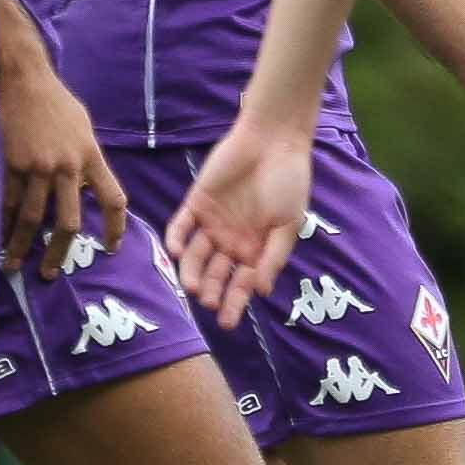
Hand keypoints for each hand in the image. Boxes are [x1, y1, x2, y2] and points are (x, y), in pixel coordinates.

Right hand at [0, 48, 127, 275]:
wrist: (24, 78)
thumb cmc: (56, 102)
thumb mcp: (83, 128)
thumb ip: (86, 159)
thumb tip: (84, 187)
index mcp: (90, 156)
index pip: (113, 199)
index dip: (115, 227)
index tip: (111, 248)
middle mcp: (66, 166)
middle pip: (68, 220)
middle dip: (59, 251)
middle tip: (50, 273)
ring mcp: (37, 166)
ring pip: (32, 217)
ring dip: (23, 245)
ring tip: (15, 264)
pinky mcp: (12, 163)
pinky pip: (9, 201)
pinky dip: (4, 222)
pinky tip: (0, 237)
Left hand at [164, 112, 314, 327]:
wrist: (274, 141)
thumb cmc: (289, 182)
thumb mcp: (289, 224)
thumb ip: (273, 257)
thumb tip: (260, 291)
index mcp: (256, 249)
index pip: (241, 284)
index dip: (234, 303)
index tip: (228, 323)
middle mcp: (232, 241)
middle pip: (215, 274)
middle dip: (211, 291)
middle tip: (208, 303)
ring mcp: (212, 223)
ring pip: (195, 255)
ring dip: (191, 271)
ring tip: (192, 286)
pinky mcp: (196, 203)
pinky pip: (181, 226)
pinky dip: (176, 239)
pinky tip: (174, 251)